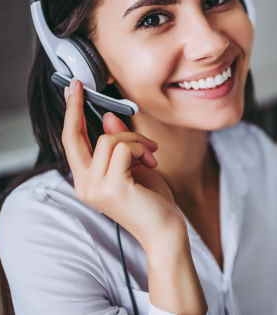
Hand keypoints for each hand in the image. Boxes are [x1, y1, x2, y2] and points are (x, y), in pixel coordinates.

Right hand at [62, 79, 184, 248]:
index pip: (71, 143)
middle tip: (80, 86)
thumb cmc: (152, 200)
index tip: (72, 90)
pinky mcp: (112, 188)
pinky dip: (142, 148)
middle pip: (73, 137)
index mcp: (87, 180)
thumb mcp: (134, 166)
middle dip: (77, 108)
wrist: (165, 229)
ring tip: (151, 154)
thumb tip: (108, 118)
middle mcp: (84, 185)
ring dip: (136, 140)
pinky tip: (152, 163)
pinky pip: (124, 148)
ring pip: (110, 139)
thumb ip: (119, 145)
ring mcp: (96, 188)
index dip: (70, 115)